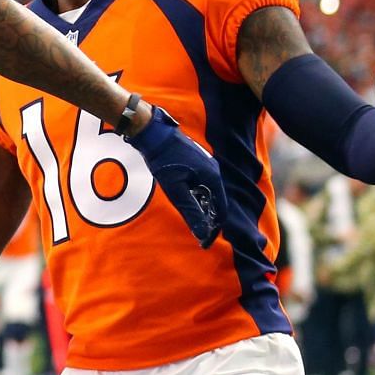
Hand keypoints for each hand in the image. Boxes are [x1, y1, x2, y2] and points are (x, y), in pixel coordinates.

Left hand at [123, 106, 224, 249]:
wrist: (153, 133)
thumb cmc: (163, 160)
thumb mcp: (175, 188)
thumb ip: (189, 210)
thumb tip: (202, 232)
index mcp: (213, 177)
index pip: (221, 209)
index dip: (214, 227)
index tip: (205, 241)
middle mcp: (213, 170)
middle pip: (216, 201)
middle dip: (208, 218)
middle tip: (198, 234)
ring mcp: (206, 165)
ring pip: (209, 192)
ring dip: (202, 207)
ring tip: (192, 220)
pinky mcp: (197, 162)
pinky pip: (202, 184)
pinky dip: (197, 196)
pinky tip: (187, 200)